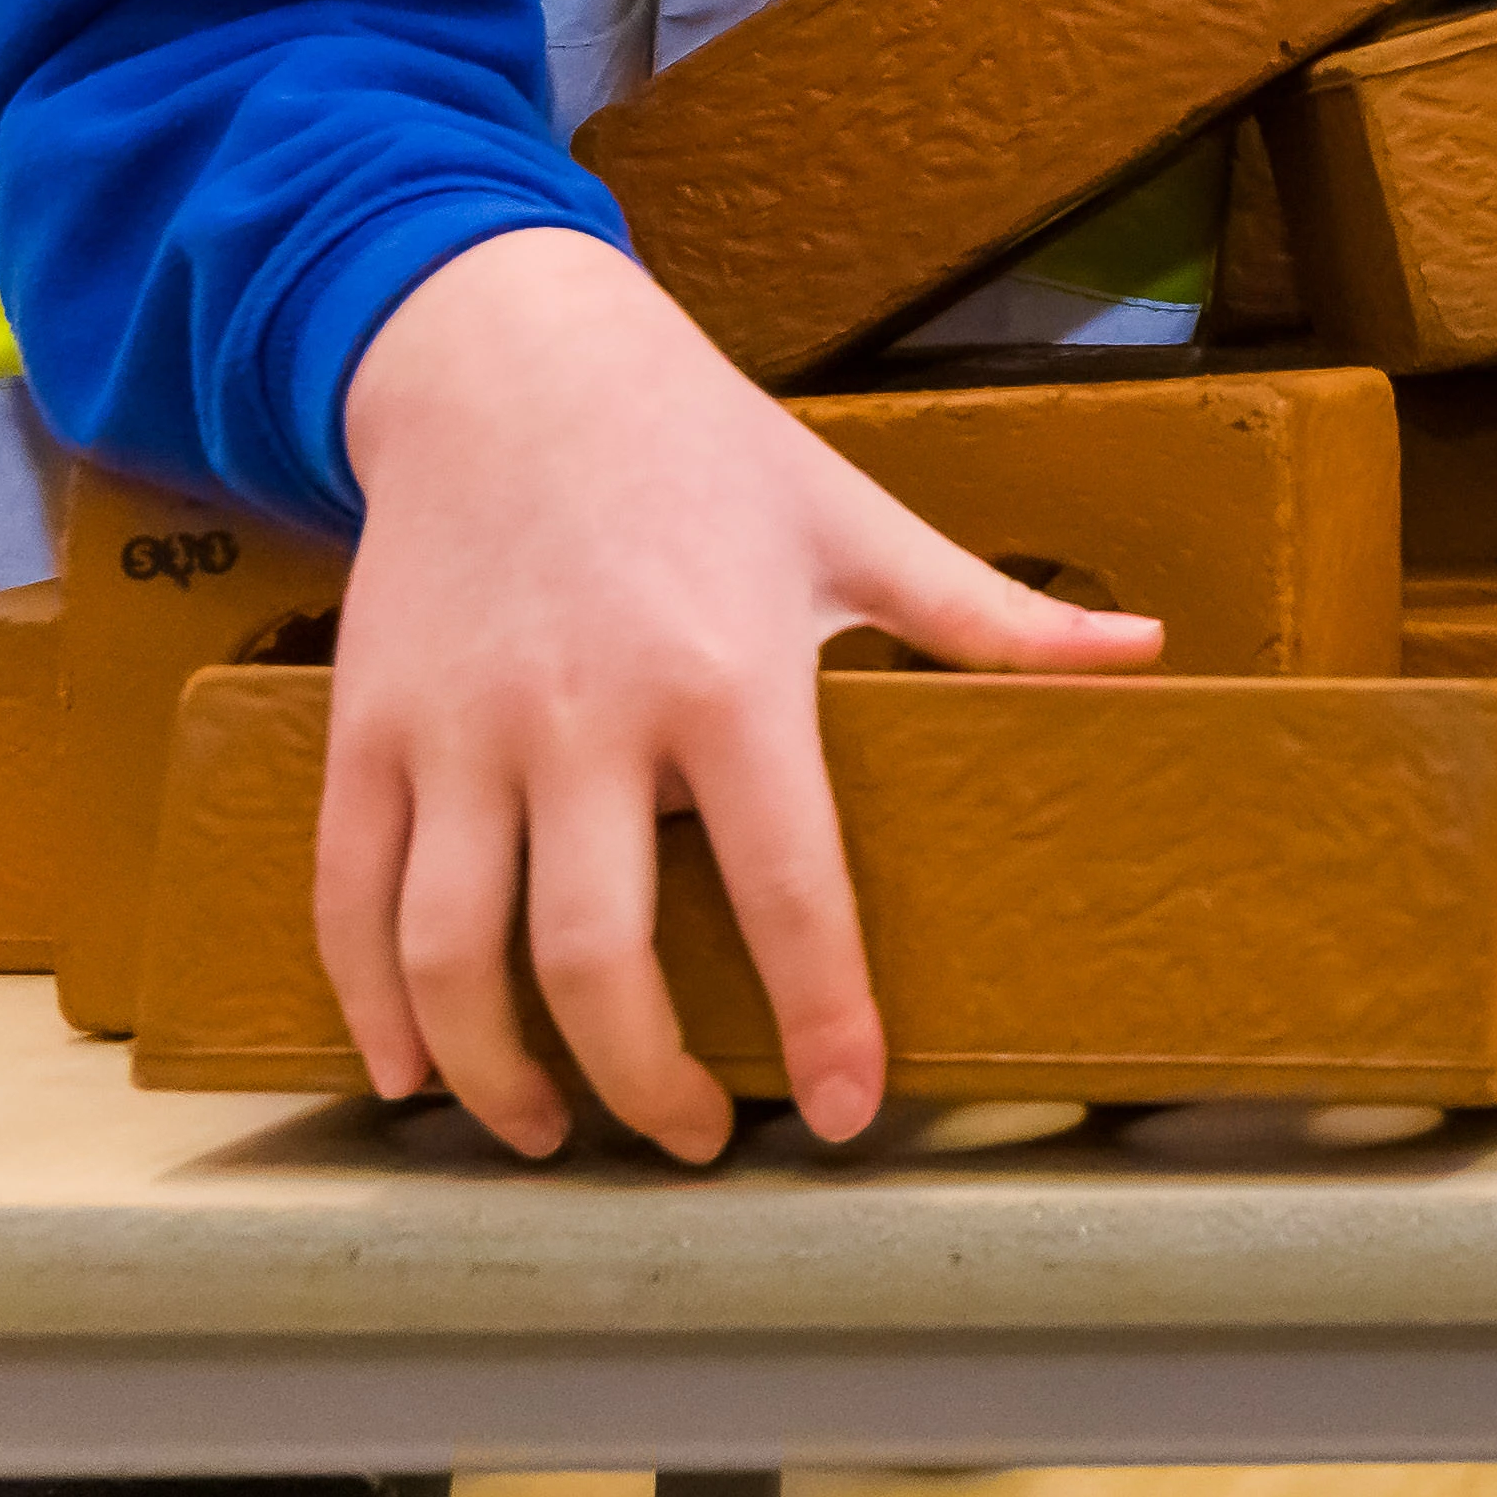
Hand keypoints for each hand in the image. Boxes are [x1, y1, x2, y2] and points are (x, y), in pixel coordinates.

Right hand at [322, 232, 1159, 1158]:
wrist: (507, 357)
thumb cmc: (700, 444)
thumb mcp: (855, 521)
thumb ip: (991, 615)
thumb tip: (1144, 650)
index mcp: (729, 679)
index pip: (790, 889)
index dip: (823, 1018)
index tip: (848, 1109)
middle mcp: (584, 719)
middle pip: (598, 958)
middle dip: (646, 1082)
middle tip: (692, 1139)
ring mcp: (460, 731)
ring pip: (455, 955)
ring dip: (499, 1074)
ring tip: (552, 1131)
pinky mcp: (366, 728)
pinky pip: (352, 899)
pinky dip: (375, 1006)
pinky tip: (415, 1066)